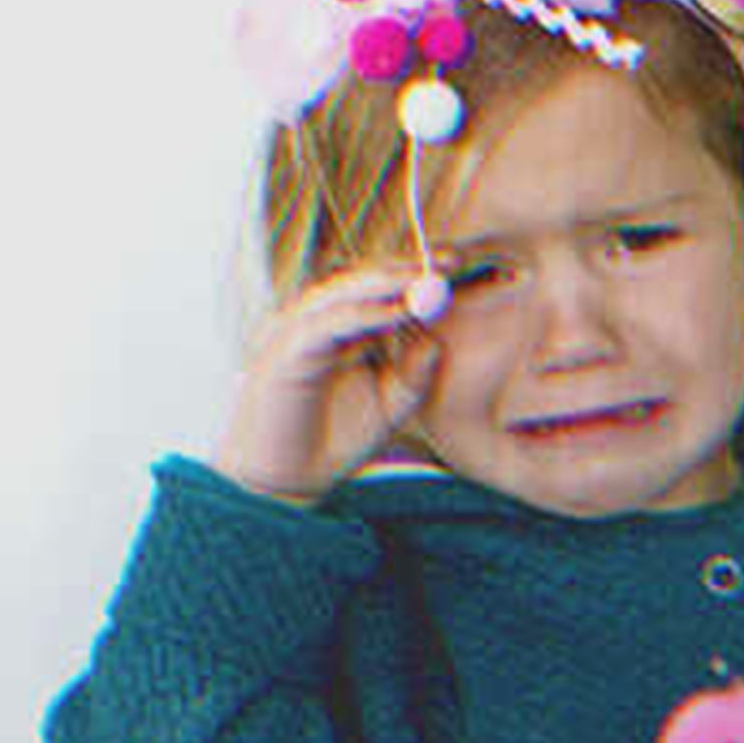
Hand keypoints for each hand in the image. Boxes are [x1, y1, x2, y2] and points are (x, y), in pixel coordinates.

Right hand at [210, 257, 446, 504]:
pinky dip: (361, 313)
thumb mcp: (391, 406)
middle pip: (363, 278)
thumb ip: (414, 375)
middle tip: (449, 261)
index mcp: (343, 328)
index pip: (379, 286)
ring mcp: (299, 331)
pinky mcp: (286, 349)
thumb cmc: (335, 440)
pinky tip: (394, 311)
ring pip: (344, 291)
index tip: (458, 265)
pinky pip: (327, 322)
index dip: (416, 272)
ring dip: (386, 281)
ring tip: (424, 275)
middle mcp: (319, 322)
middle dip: (407, 267)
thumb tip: (436, 342)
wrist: (290, 481)